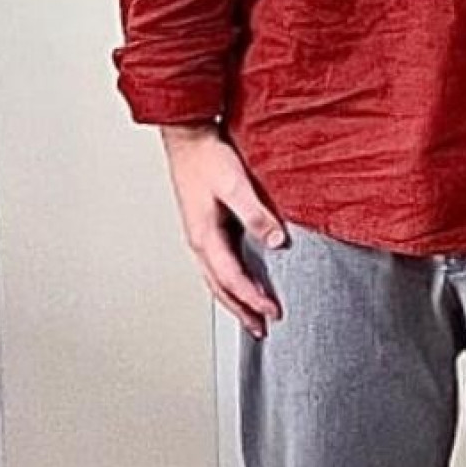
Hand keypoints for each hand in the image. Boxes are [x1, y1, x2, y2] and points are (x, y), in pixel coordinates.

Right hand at [160, 125, 286, 336]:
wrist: (189, 138)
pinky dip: (230, 282)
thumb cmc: (207, 158)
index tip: (273, 312)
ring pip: (217, 279)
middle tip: (262, 329)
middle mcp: (199, 242)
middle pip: (220, 288)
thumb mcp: (236, 185)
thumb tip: (276, 242)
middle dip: (241, 311)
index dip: (253, 298)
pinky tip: (243, 282)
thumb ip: (256, 214)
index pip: (231, 279)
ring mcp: (201, 236)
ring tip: (252, 316)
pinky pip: (218, 265)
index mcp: (204, 236)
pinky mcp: (206, 227)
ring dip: (235, 300)